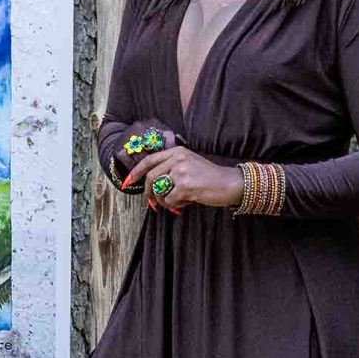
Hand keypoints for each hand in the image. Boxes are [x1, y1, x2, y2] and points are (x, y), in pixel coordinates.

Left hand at [123, 145, 243, 212]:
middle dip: (149, 193)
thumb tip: (151, 185)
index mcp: (177, 152)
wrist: (230, 183)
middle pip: (150, 177)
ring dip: (165, 201)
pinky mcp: (185, 186)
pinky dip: (176, 205)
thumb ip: (171, 169)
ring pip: (159, 190)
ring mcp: (181, 172)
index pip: (149, 161)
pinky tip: (188, 202)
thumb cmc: (210, 178)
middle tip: (153, 204)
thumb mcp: (190, 164)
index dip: (136, 172)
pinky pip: (170, 200)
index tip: (128, 183)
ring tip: (178, 202)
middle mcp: (177, 159)